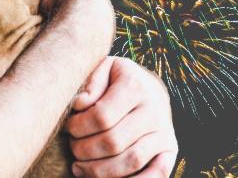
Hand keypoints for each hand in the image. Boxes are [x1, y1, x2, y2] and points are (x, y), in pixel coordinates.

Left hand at [65, 57, 177, 177]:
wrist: (149, 86)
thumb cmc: (117, 80)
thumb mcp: (102, 69)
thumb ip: (89, 84)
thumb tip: (79, 104)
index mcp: (135, 86)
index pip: (101, 116)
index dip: (77, 127)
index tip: (68, 127)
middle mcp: (154, 110)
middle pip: (113, 142)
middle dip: (84, 150)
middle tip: (72, 146)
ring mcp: (164, 132)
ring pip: (130, 162)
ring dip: (98, 171)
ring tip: (80, 166)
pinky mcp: (170, 150)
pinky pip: (157, 175)